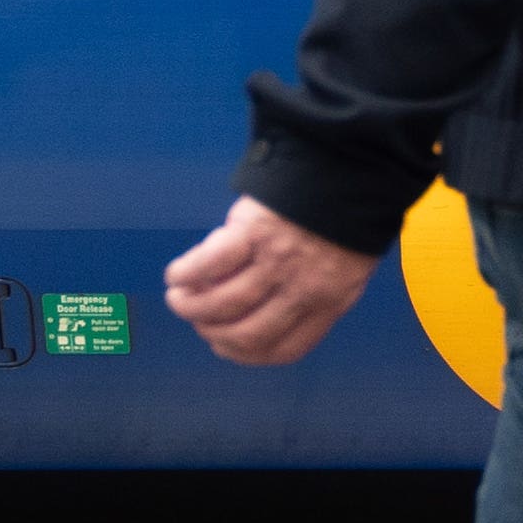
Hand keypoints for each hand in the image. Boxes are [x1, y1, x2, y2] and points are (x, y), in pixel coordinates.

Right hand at [167, 195, 383, 366]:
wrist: (346, 167)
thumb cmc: (344, 217)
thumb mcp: (346, 268)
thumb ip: (314, 295)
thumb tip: (266, 314)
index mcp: (329, 302)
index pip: (284, 348)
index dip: (246, 354)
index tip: (224, 347)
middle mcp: (302, 289)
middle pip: (246, 334)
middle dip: (213, 334)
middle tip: (198, 321)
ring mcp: (277, 262)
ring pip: (222, 304)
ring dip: (191, 307)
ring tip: (178, 298)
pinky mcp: (253, 231)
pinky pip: (210, 264)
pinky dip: (186, 273)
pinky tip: (176, 275)